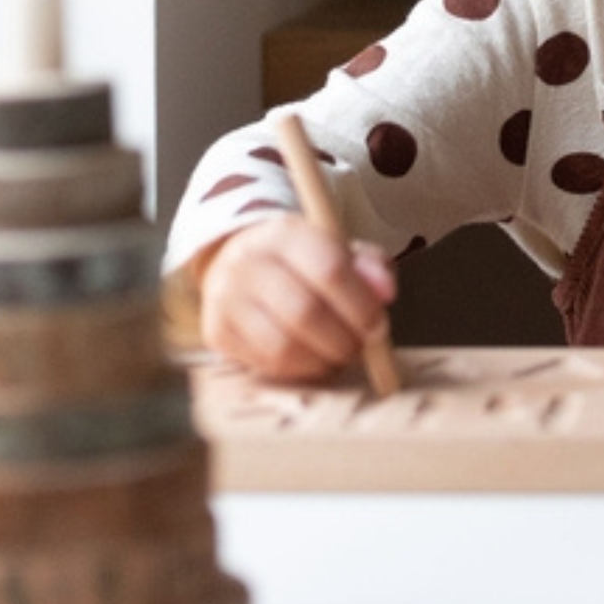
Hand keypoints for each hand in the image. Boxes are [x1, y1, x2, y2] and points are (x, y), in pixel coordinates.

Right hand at [196, 214, 396, 383]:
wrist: (242, 262)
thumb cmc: (303, 261)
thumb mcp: (340, 249)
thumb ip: (371, 266)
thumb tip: (385, 293)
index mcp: (284, 234)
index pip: (329, 269)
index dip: (360, 304)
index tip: (378, 326)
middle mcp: (248, 262)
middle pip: (305, 312)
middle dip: (344, 339)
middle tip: (361, 348)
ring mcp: (226, 298)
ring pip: (283, 346)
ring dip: (323, 360)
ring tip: (340, 356)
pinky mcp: (217, 332)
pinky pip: (266, 364)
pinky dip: (299, 370)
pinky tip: (314, 360)